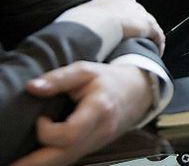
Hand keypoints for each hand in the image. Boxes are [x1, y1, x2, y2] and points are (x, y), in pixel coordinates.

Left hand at [13, 62, 152, 165]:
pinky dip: (49, 161)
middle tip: (11, 165)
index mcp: (100, 110)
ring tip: (17, 164)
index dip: (48, 131)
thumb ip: (60, 78)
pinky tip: (35, 159)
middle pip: (65, 156)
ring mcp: (96, 143)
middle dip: (35, 163)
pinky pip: (68, 159)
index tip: (40, 117)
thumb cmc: (109, 80)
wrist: (138, 92)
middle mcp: (99, 132)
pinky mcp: (91, 148)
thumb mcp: (86, 70)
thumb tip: (33, 87)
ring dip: (40, 164)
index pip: (71, 133)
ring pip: (66, 161)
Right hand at [61, 0, 163, 54]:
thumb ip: (80, 24)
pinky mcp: (146, 25)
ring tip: (147, 49)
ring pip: (149, 25)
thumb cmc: (80, 23)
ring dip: (149, 37)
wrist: (92, 25)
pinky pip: (156, 34)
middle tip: (134, 42)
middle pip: (137, 15)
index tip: (121, 32)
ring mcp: (138, 13)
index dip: (123, 21)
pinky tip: (156, 52)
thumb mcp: (76, 19)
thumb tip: (73, 32)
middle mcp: (127, 3)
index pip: (121, 9)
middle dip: (137, 28)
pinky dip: (157, 43)